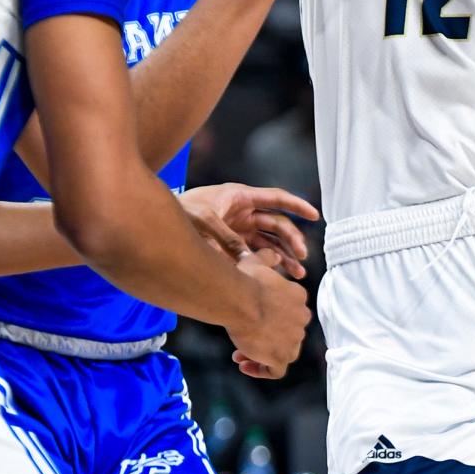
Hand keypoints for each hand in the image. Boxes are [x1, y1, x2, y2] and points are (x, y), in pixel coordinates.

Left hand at [182, 182, 318, 278]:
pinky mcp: (232, 242)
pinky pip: (256, 252)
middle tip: (302, 257)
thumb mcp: (203, 220)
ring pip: (269, 241)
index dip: (297, 206)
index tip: (315, 215)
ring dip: (284, 256)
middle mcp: (244, 211)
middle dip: (291, 240)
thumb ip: (226, 238)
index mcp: (240, 197)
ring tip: (297, 273)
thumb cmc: (181, 210)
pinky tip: (278, 276)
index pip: (275, 198)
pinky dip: (267, 263)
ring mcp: (239, 227)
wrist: (159, 218)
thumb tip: (246, 260)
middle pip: (276, 224)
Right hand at [228, 248, 311, 379]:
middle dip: (267, 337)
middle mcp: (301, 319)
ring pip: (284, 353)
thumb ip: (267, 258)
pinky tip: (243, 364)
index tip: (252, 318)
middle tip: (245, 338)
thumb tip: (273, 255)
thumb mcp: (256, 260)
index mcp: (298, 297)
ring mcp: (293, 340)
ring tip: (240, 353)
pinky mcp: (281, 357)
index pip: (290, 311)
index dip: (272, 317)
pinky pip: (275, 371)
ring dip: (263, 355)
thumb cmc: (245, 280)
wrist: (240, 300)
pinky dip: (261, 369)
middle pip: (287, 333)